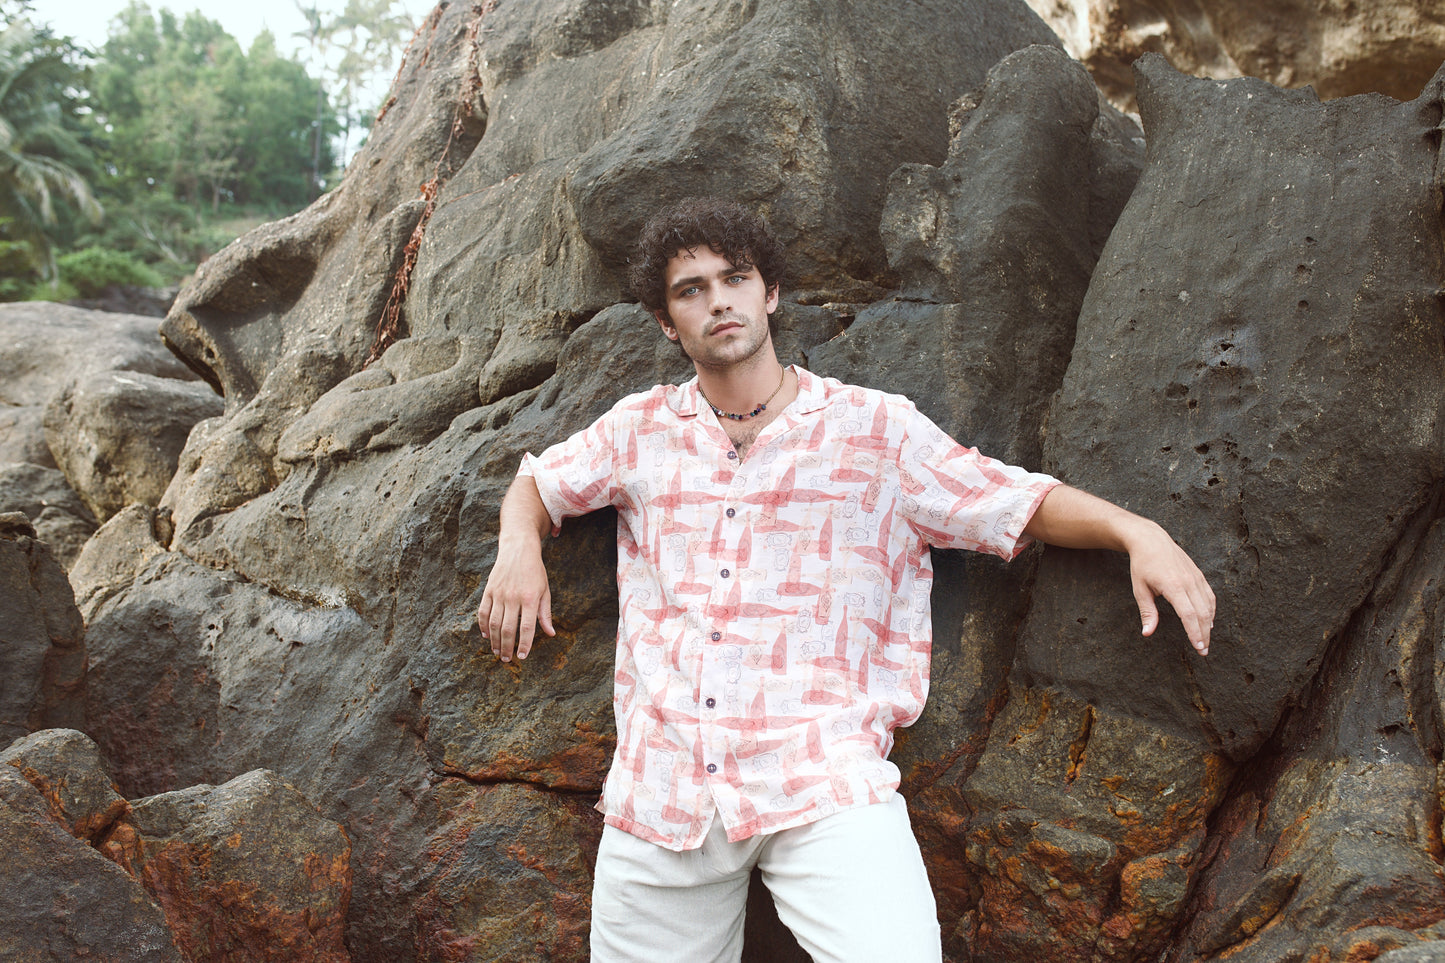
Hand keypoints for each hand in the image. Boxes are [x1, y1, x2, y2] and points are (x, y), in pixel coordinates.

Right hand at [477, 535, 554, 661]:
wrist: (518, 549)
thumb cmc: (535, 572)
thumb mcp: (545, 591)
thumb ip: (545, 614)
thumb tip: (550, 633)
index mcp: (530, 599)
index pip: (526, 628)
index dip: (524, 645)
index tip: (522, 656)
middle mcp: (513, 597)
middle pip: (507, 629)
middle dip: (507, 647)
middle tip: (507, 659)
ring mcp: (499, 594)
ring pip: (493, 623)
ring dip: (494, 641)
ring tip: (497, 652)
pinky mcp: (489, 590)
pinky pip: (483, 612)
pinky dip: (483, 626)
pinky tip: (486, 636)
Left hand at [1124, 521, 1214, 655]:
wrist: (1151, 540)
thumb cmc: (1142, 565)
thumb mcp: (1140, 589)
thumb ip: (1147, 612)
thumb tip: (1147, 633)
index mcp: (1173, 586)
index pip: (1189, 614)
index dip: (1195, 632)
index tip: (1198, 647)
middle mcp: (1188, 582)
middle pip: (1202, 613)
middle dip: (1204, 634)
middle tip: (1203, 650)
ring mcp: (1196, 577)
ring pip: (1209, 605)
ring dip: (1209, 624)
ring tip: (1205, 640)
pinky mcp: (1199, 575)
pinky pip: (1209, 596)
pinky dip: (1211, 610)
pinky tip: (1208, 621)